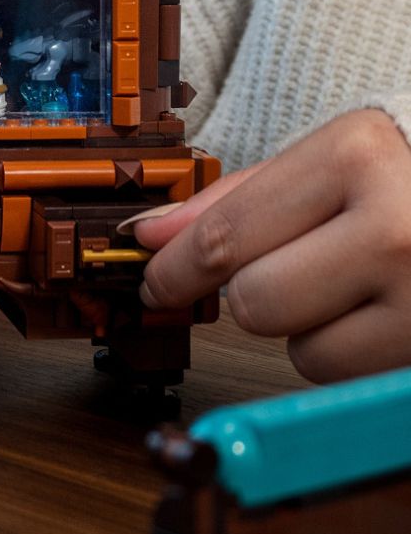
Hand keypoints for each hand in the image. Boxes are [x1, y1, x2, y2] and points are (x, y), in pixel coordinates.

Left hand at [132, 110, 410, 382]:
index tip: (153, 281)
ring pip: (301, 351)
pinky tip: (385, 309)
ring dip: (310, 327)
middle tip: (291, 265)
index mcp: (359, 156)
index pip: (228, 237)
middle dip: (252, 292)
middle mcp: (396, 228)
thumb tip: (148, 238)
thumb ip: (237, 200)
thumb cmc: (409, 175)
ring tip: (357, 280)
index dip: (175, 269)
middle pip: (254, 303)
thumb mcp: (332, 160)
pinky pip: (349, 377)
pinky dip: (352, 353)